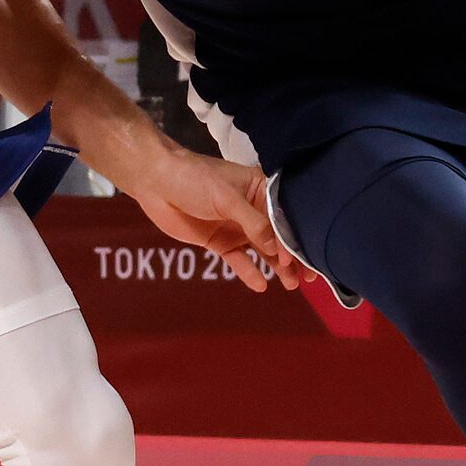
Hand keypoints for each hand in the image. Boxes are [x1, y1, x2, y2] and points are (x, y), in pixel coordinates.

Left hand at [130, 149, 303, 293]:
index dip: (295, 237)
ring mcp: (236, 227)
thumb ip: (253, 223)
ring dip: (276, 267)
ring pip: (262, 250)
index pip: (284, 216)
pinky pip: (238, 259)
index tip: (305, 257)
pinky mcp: (219, 241)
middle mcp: (253, 209)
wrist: (155, 182)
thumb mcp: (226, 198)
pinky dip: (248, 271)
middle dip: (293, 256)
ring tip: (290, 285)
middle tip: (309, 277)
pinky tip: (260, 285)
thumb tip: (277, 249)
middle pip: (278, 236)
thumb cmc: (194, 179)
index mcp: (260, 190)